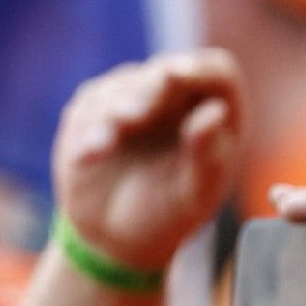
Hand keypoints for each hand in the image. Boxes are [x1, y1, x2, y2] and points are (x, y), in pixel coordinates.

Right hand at [52, 50, 245, 269]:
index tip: (178, 76)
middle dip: (149, 91)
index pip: (217, 70)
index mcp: (215, 110)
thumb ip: (208, 153)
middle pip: (165, 71)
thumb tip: (216, 111)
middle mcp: (176, 97)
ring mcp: (133, 99)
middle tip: (135, 116)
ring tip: (104, 145)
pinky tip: (89, 156)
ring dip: (112, 115)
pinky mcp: (94, 110)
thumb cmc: (171, 212)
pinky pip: (89, 108)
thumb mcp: (197, 192)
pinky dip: (89, 131)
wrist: (120, 237)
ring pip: (122, 88)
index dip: (199, 69)